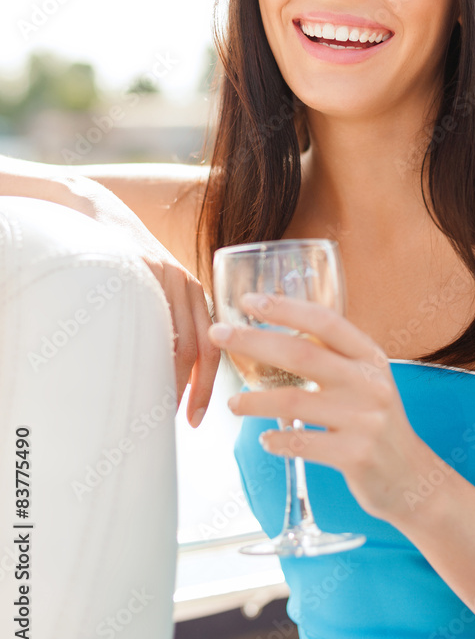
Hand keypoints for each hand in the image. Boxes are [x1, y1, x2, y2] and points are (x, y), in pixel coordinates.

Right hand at [64, 174, 219, 426]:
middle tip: (187, 421)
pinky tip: (136, 371)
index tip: (198, 418)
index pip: (212, 346)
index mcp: (194, 294)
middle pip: (201, 347)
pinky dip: (147, 349)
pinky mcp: (142, 271)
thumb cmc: (126, 261)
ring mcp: (165, 279)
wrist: (100, 217)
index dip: (207, 385)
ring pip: (178, 338)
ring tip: (158, 409)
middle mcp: (187, 287)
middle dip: (197, 389)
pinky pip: (150, 319)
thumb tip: (164, 375)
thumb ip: (165, 320)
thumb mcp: (155, 288)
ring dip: (171, 378)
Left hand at [208, 292, 441, 522]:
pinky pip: (302, 444)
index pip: (325, 321)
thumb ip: (333, 356)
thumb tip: (278, 331)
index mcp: (370, 357)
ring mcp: (364, 420)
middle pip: (301, 354)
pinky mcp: (356, 455)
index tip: (249, 300)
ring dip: (254, 400)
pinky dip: (276, 441)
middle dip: (253, 341)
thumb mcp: (366, 380)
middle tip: (218, 334)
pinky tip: (265, 439)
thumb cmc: (375, 422)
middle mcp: (369, 383)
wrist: (411, 477)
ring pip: (294, 402)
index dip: (285, 308)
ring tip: (232, 404)